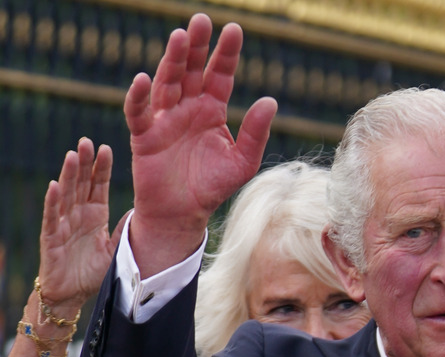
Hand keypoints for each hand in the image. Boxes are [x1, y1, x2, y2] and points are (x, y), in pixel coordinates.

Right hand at [37, 138, 124, 310]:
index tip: (106, 148)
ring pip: (66, 195)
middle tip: (86, 140)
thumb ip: (126, 230)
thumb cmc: (94, 272)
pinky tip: (54, 185)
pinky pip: (51, 218)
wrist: (73, 296)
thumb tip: (143, 210)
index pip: (98, 186)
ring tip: (73, 155)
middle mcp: (79, 215)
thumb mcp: (118, 248)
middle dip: (84, 163)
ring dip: (69, 175)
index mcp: (95, 215)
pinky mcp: (51, 239)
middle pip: (81, 184)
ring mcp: (63, 225)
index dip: (101, 168)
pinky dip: (52, 202)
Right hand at [124, 13, 276, 276]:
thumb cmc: (213, 187)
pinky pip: (139, 112)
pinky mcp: (145, 135)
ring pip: (167, 82)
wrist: (183, 214)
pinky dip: (139, 96)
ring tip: (180, 37)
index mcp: (212, 110)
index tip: (233, 29)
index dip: (225, 54)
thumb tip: (271, 100)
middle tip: (202, 21)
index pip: (220, 75)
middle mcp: (188, 108)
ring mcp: (165, 119)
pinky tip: (144, 78)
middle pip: (192, 70)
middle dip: (197, 46)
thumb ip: (255, 133)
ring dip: (172, 60)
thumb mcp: (242, 161)